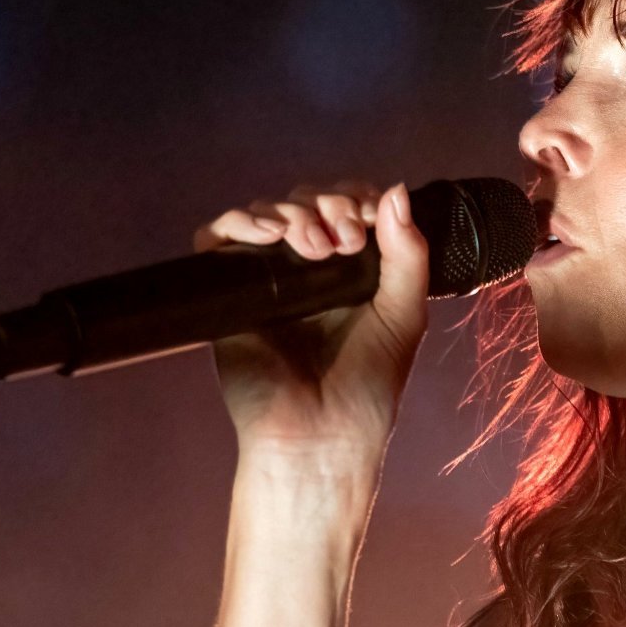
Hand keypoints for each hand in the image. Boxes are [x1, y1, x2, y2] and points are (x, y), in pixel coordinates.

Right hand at [192, 180, 429, 464]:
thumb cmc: (366, 386)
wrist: (321, 436)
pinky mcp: (229, 293)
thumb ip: (407, 254)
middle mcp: (307, 269)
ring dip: (291, 212)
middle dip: (329, 205)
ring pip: (266, 212)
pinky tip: (266, 233)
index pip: (348, 207)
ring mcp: (266, 278)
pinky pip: (218, 239)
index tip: (370, 220)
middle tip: (343, 240)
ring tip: (313, 245)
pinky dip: (238, 222)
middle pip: (307, 201)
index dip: (358, 199)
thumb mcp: (404, 314)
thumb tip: (397, 190)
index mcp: (351, 270)